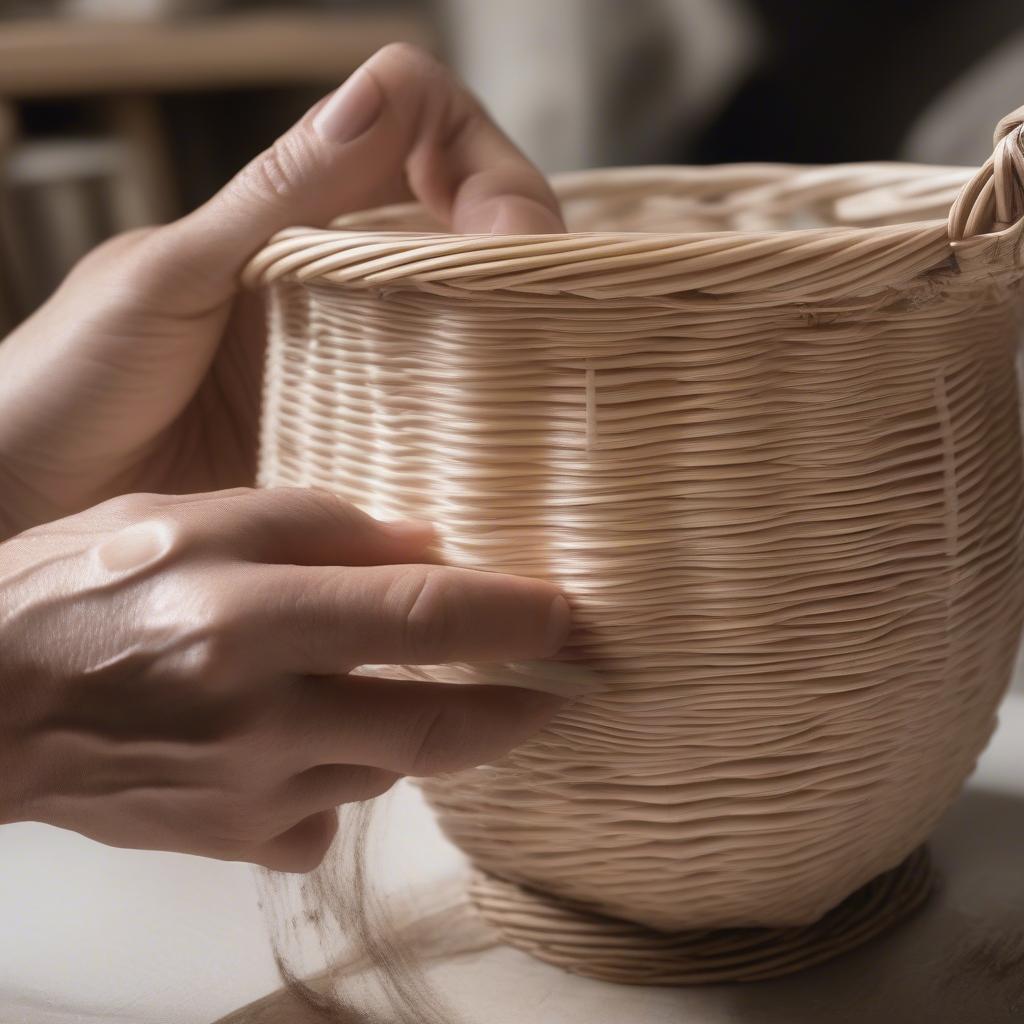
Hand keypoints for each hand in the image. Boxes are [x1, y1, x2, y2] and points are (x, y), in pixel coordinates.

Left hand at [0, 43, 563, 537]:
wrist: (26, 501)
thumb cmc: (67, 381)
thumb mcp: (170, 275)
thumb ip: (280, 195)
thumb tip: (386, 92)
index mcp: (299, 222)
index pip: (430, 135)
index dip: (486, 168)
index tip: (507, 249)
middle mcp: (342, 287)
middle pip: (476, 238)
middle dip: (531, 266)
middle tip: (551, 339)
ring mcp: (356, 370)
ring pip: (474, 335)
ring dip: (519, 356)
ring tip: (542, 408)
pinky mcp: (355, 452)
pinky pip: (439, 431)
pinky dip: (478, 438)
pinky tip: (491, 467)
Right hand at [0, 487, 568, 869]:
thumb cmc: (80, 588)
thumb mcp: (192, 516)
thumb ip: (314, 524)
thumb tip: (424, 546)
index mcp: (250, 614)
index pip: (421, 616)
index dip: (510, 616)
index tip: (566, 615)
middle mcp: (258, 715)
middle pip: (434, 727)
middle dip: (516, 710)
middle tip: (561, 688)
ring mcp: (247, 793)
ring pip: (388, 773)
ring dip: (428, 734)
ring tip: (435, 696)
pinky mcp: (229, 842)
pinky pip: (328, 819)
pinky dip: (348, 782)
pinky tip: (323, 747)